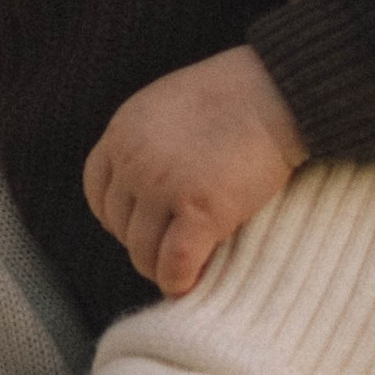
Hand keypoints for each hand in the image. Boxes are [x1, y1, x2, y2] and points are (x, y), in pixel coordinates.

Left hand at [84, 45, 305, 296]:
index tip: (141, 227)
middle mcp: (133, 161)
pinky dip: (180, 281)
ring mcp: (163, 187)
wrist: (277, 92)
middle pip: (119, 227)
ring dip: (160, 267)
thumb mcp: (167, 104)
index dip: (118, 217)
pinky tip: (192, 282)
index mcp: (122, 133)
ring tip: (182, 269)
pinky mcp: (199, 211)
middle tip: (170, 250)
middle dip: (143, 243)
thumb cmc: (236, 96)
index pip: (97, 192)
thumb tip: (142, 186)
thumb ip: (147, 141)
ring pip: (142, 252)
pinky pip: (175, 264)